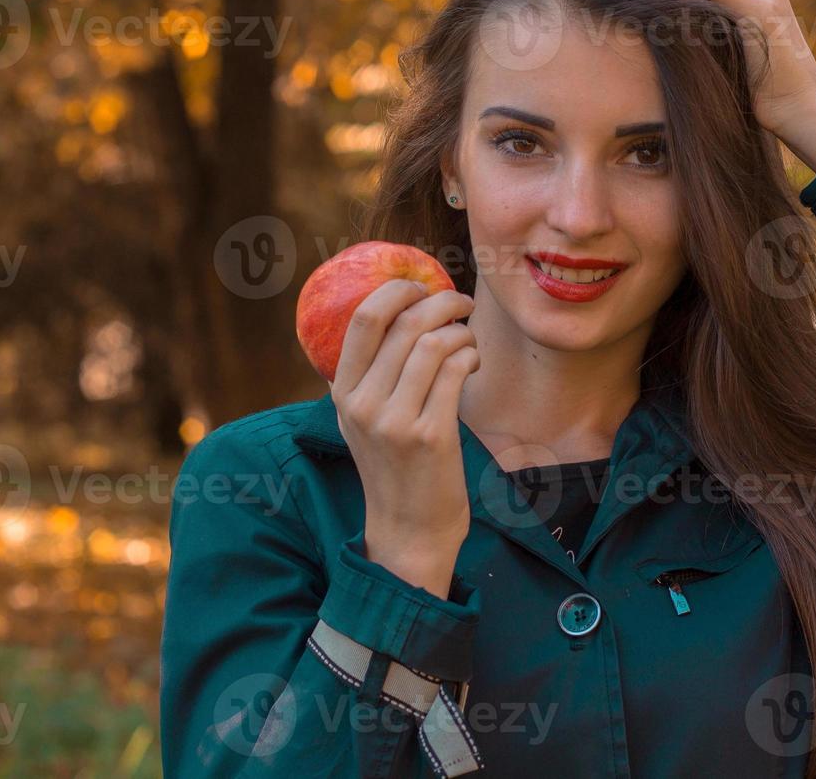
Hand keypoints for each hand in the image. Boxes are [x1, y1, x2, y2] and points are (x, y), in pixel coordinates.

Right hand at [331, 279, 479, 595]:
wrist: (409, 529)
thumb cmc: (396, 467)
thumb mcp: (366, 419)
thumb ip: (375, 373)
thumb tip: (405, 310)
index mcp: (343, 393)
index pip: (364, 319)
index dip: (397, 290)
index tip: (420, 286)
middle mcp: (363, 404)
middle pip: (405, 324)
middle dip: (442, 302)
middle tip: (461, 304)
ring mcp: (395, 421)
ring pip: (434, 343)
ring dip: (461, 332)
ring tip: (468, 343)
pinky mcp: (430, 435)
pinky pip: (455, 370)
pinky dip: (470, 356)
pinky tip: (472, 364)